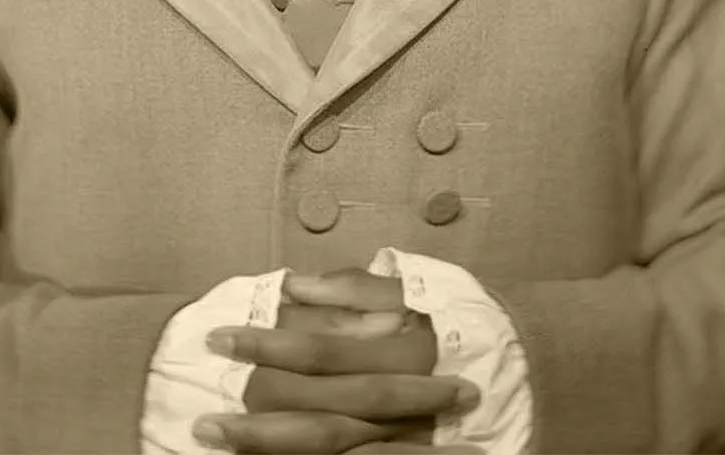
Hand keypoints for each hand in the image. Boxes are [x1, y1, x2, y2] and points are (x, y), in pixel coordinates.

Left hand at [193, 268, 477, 452]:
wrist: (522, 372)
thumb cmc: (456, 319)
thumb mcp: (413, 289)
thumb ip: (354, 288)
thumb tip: (295, 285)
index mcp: (395, 351)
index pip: (317, 352)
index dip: (266, 347)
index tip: (218, 339)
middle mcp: (395, 405)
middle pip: (319, 420)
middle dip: (258, 423)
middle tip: (203, 421)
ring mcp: (398, 441)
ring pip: (330, 452)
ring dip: (273, 452)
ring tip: (222, 444)